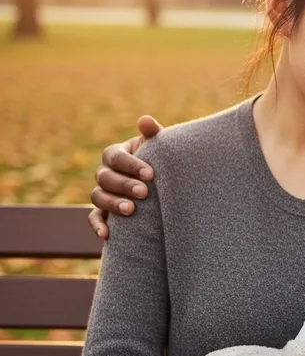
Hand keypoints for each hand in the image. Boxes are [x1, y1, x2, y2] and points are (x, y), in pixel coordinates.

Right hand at [88, 115, 162, 238]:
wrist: (160, 186)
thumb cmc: (158, 161)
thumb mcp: (158, 148)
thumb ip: (153, 135)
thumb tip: (145, 120)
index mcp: (116, 155)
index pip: (116, 158)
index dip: (131, 165)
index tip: (151, 174)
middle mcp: (105, 173)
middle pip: (106, 178)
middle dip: (124, 185)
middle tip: (144, 192)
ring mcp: (102, 192)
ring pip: (98, 197)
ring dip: (113, 203)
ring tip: (131, 210)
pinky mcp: (103, 212)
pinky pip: (93, 218)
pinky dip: (97, 225)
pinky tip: (107, 234)